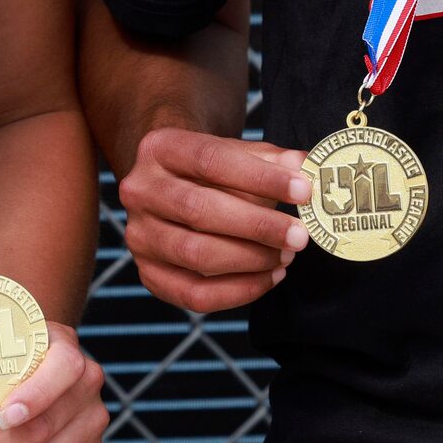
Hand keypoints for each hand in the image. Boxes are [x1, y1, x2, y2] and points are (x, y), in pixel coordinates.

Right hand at [116, 125, 310, 313]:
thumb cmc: (212, 169)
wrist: (173, 186)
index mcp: (159, 148)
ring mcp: (140, 236)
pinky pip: (194, 294)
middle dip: (257, 226)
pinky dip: (239, 291)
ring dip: (250, 259)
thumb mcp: (237, 152)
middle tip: (299, 235)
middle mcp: (140, 191)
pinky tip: (270, 277)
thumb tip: (303, 166)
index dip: (259, 177)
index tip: (303, 190)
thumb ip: (270, 159)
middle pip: (199, 210)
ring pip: (196, 255)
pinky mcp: (149, 274)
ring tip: (286, 255)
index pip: (211, 160)